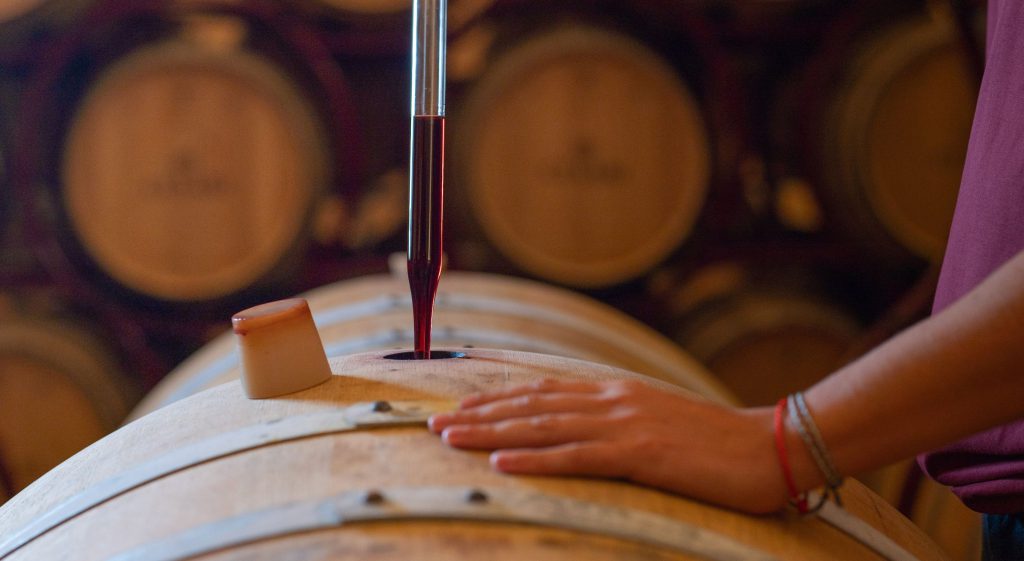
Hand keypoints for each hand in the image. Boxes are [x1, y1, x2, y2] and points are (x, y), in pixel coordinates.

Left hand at [429, 378, 787, 513]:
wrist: (771, 447)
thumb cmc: (717, 442)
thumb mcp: (660, 421)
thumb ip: (621, 420)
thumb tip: (583, 427)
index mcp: (618, 392)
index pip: (544, 391)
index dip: (498, 398)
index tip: (461, 406)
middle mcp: (613, 400)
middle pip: (532, 405)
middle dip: (479, 414)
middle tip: (435, 423)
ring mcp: (625, 424)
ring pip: (543, 425)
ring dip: (491, 432)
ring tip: (449, 438)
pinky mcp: (640, 454)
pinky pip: (576, 457)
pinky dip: (534, 458)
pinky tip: (501, 462)